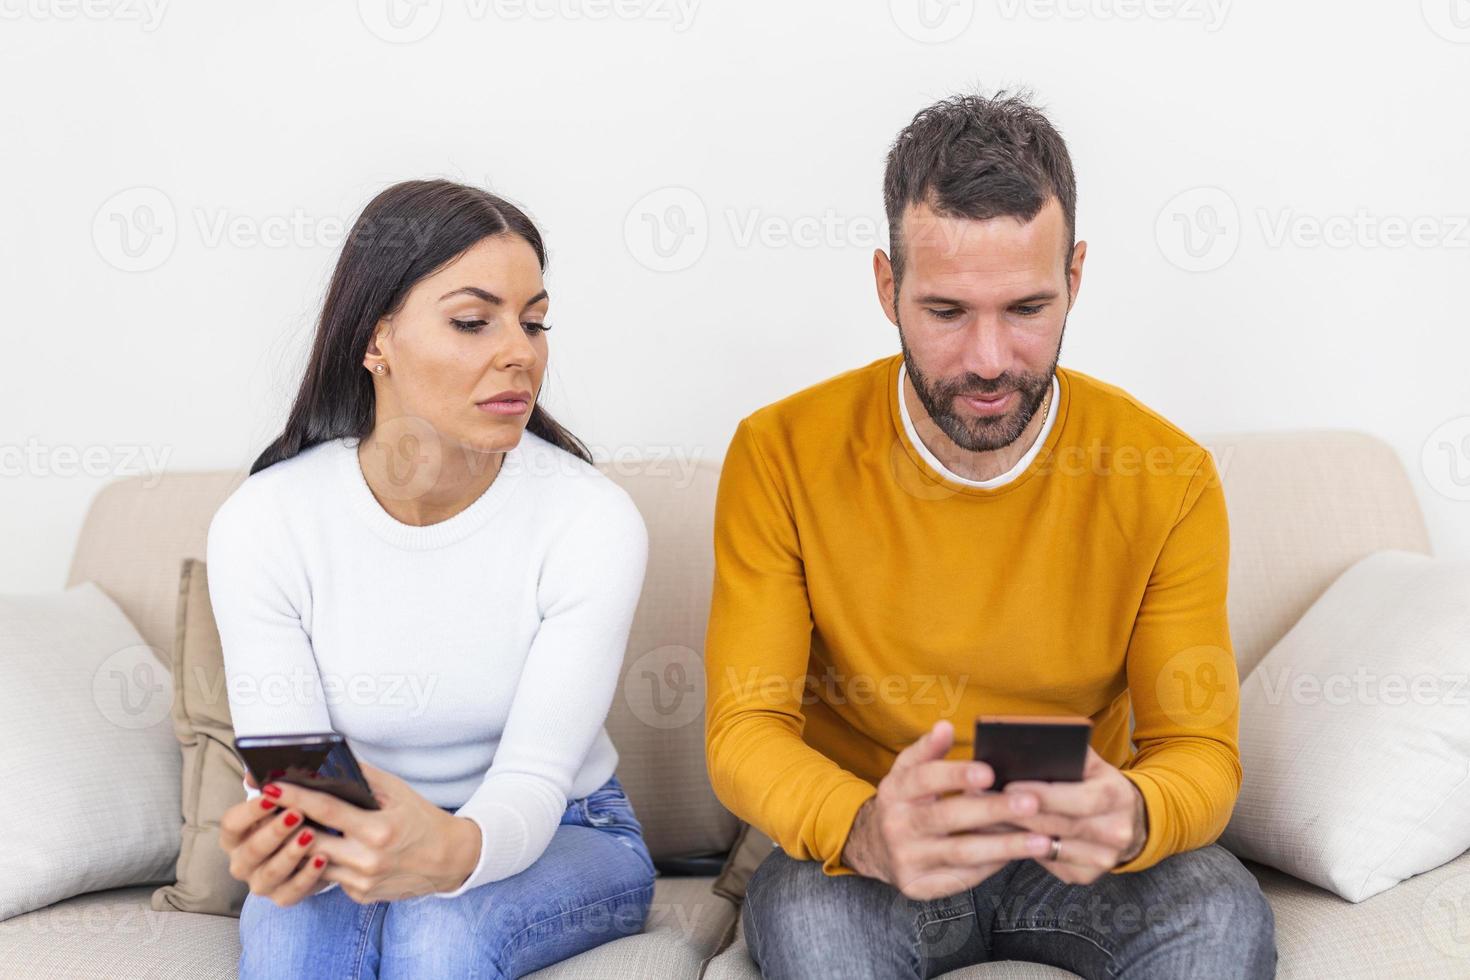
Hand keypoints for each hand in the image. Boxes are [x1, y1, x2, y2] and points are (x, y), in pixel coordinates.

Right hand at [220, 780, 329, 906]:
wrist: (314, 847)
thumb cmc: (294, 816)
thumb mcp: (285, 799)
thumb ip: (272, 785)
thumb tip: (254, 772)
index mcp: (235, 836)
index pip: (231, 824)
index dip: (249, 811)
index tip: (270, 796)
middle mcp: (241, 862)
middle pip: (251, 850)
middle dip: (274, 832)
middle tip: (296, 814)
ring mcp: (260, 883)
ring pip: (270, 872)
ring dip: (290, 854)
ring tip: (311, 835)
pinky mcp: (281, 897)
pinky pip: (292, 891)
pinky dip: (308, 875)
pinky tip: (323, 858)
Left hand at [261, 759, 482, 903]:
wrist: (449, 859)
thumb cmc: (422, 820)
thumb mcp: (398, 792)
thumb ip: (363, 778)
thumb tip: (328, 761)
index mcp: (378, 829)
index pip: (326, 810)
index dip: (294, 797)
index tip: (269, 786)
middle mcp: (368, 859)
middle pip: (310, 841)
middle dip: (286, 824)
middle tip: (267, 808)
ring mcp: (362, 882)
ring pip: (314, 863)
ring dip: (298, 845)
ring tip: (287, 826)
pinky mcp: (360, 896)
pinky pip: (330, 877)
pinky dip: (322, 861)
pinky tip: (317, 848)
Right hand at [841, 720, 1056, 899]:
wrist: (875, 848)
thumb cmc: (906, 802)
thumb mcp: (907, 772)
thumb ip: (928, 750)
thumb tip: (945, 726)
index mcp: (894, 790)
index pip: (924, 779)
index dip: (955, 775)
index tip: (990, 772)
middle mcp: (897, 825)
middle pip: (948, 817)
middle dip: (992, 810)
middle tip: (1032, 803)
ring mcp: (907, 858)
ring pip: (962, 853)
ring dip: (1005, 846)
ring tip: (1042, 840)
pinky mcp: (920, 886)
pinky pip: (963, 877)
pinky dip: (994, 866)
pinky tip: (1021, 855)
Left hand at [1000, 746, 1148, 884]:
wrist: (1129, 820)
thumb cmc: (1098, 784)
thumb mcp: (1092, 764)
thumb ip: (1069, 753)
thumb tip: (1029, 744)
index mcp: (1118, 796)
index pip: (1080, 799)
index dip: (1044, 795)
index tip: (1010, 786)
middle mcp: (1116, 832)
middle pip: (1062, 825)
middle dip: (1022, 814)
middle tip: (988, 803)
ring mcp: (1103, 858)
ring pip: (1051, 848)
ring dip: (1016, 835)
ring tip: (988, 818)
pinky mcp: (1086, 875)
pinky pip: (1049, 863)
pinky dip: (1025, 850)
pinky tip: (1005, 836)